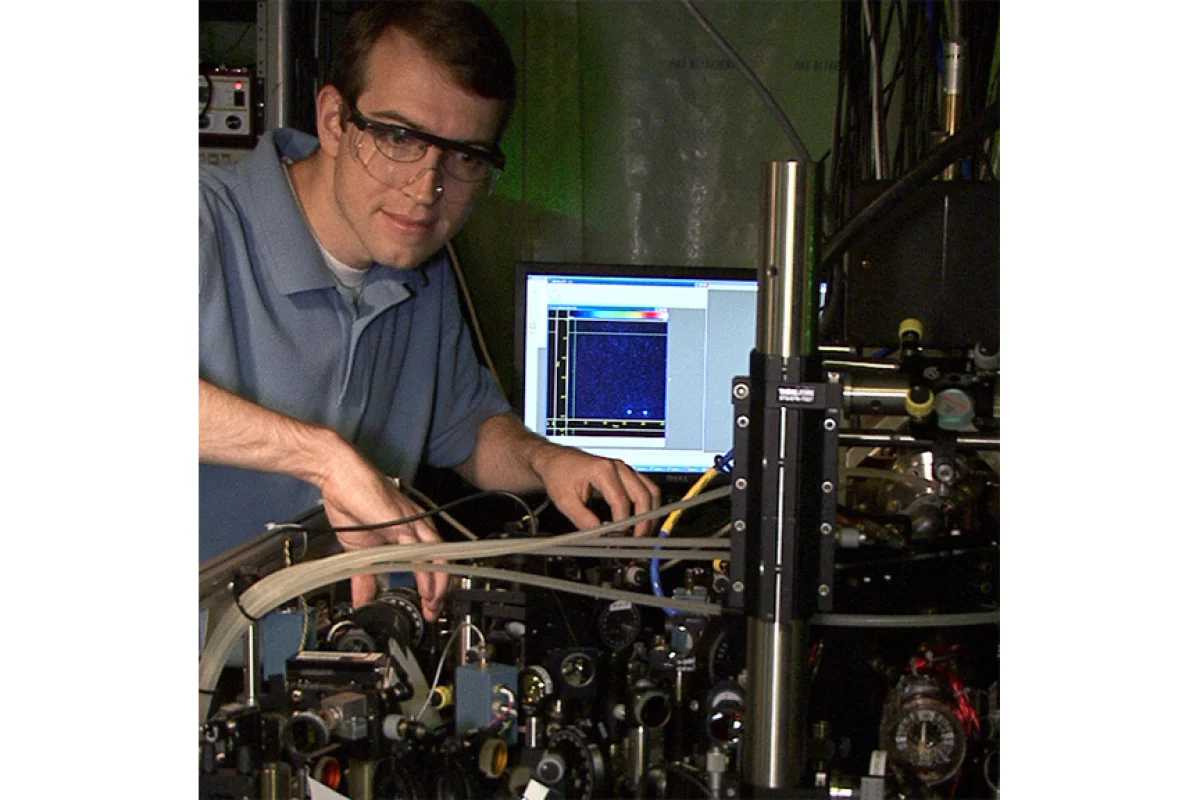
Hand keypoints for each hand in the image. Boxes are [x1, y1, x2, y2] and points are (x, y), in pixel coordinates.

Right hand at [318, 450, 448, 620]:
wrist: (339, 477)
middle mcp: (417, 528)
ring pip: (437, 558)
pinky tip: (426, 587)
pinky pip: (421, 551)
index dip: (434, 588)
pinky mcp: (403, 523)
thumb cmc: (352, 502)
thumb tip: (362, 600)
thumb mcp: (358, 551)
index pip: (432, 564)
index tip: (428, 608)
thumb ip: (365, 577)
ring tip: (434, 604)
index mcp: (411, 534)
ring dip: (438, 585)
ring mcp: (413, 525)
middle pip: (441, 563)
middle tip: (433, 611)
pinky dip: (426, 572)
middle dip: (441, 591)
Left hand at [531, 445, 660, 535]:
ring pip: (651, 490)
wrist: (557, 460)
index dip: (621, 522)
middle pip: (644, 494)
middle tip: (637, 539)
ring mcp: (625, 469)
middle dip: (644, 520)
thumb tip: (600, 536)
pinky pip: (646, 488)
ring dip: (651, 512)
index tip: (616, 536)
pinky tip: (642, 520)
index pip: (621, 501)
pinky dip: (648, 505)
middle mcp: (618, 467)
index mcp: (603, 470)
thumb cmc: (559, 474)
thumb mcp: (565, 501)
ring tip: (644, 532)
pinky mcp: (627, 474)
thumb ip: (582, 520)